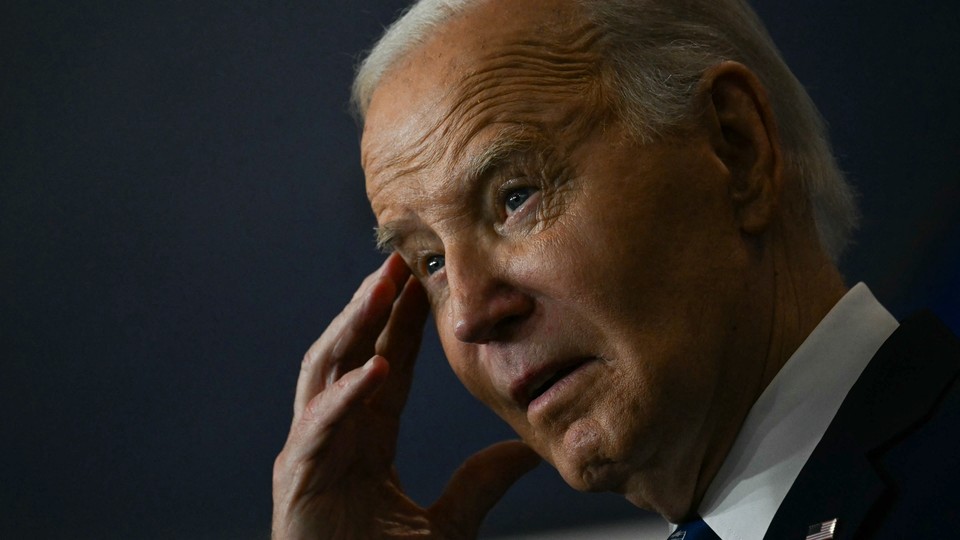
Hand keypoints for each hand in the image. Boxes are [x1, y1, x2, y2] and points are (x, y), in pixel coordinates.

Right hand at [272, 253, 540, 538]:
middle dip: (373, 306)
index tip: (425, 281)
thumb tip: (528, 451)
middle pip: (352, 353)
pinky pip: (320, 427)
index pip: (387, 363)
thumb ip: (482, 483)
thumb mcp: (450, 522)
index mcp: (367, 438)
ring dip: (352, 329)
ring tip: (380, 290)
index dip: (404, 322)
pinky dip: (346, 396)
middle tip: (399, 261)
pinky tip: (377, 368)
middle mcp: (335, 435)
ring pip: (325, 373)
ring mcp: (312, 452)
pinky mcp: (298, 479)